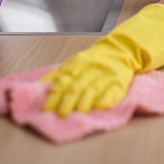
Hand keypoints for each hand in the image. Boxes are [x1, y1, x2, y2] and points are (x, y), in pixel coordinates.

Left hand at [40, 3, 163, 116]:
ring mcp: (106, 74)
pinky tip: (100, 107)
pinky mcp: (120, 80)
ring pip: (93, 89)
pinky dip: (106, 100)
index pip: (63, 79)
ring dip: (84, 103)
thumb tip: (39, 86)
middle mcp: (91, 68)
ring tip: (78, 113)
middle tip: (61, 114)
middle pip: (77, 85)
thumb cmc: (95, 59)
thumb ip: (60, 73)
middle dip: (68, 101)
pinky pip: (113, 91)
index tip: (46, 108)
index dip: (54, 94)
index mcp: (78, 62)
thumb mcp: (76, 61)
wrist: (124, 49)